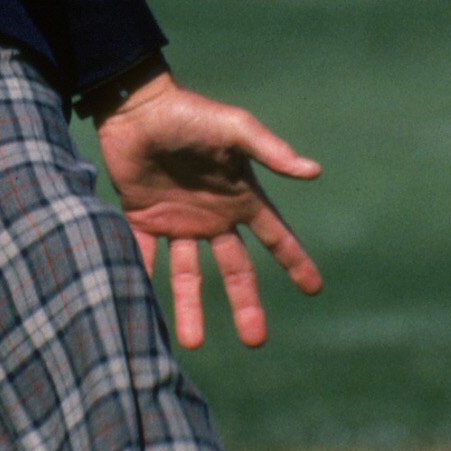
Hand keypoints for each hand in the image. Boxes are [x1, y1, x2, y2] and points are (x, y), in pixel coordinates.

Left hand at [95, 71, 320, 351]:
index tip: (315, 289)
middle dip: (246, 304)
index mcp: (240, 197)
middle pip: (235, 270)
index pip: (275, 236)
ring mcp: (178, 220)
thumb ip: (270, 151)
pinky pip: (144, 256)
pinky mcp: (143, 218)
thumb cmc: (190, 113)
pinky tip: (140, 311)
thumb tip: (314, 171)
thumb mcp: (235, 130)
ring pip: (189, 275)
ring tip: (192, 344)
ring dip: (190, 307)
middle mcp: (212, 216)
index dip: (295, 261)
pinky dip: (142, 280)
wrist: (135, 106)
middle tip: (255, 340)